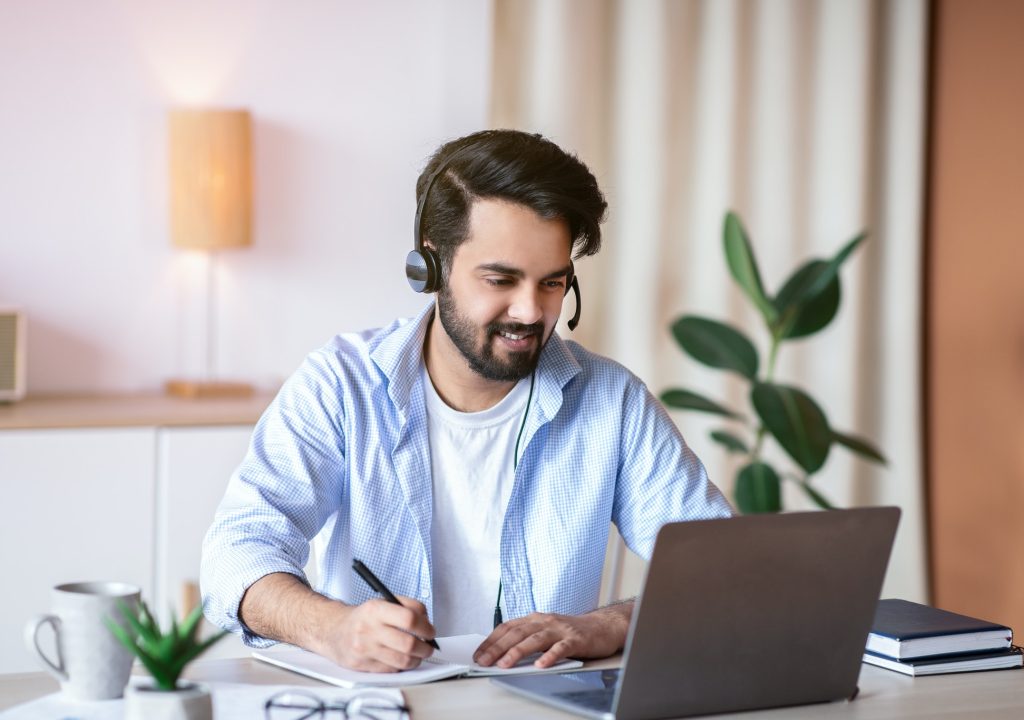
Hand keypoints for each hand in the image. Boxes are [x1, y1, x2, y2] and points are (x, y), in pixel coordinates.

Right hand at [313, 596, 437, 672]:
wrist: (334, 631)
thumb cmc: (364, 617)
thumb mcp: (383, 602)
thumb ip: (407, 607)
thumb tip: (427, 622)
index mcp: (375, 609)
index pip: (409, 618)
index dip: (425, 627)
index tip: (430, 631)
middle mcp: (368, 629)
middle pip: (408, 643)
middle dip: (425, 648)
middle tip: (429, 646)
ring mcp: (364, 649)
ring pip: (402, 661)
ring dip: (416, 660)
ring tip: (418, 655)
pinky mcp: (362, 665)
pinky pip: (391, 670)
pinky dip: (401, 666)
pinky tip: (401, 659)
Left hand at [472, 602, 632, 668]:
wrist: (604, 626)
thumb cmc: (572, 632)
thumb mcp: (546, 631)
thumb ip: (528, 638)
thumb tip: (502, 653)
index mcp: (535, 619)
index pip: (508, 627)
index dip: (491, 640)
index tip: (478, 653)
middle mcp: (545, 621)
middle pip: (517, 633)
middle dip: (497, 648)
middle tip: (483, 661)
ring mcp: (560, 629)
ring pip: (535, 639)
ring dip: (517, 652)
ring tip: (504, 664)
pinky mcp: (576, 639)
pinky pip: (561, 648)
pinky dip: (550, 656)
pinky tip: (541, 665)